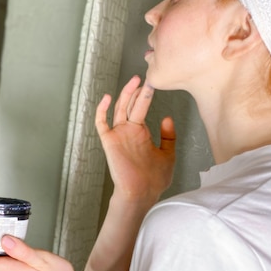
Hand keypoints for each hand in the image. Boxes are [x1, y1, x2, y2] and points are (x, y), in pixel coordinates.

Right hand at [96, 75, 175, 202]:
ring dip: (126, 94)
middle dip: (137, 90)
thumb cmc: (154, 179)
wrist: (142, 193)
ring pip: (119, 109)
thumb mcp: (168, 155)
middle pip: (130, 105)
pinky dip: (102, 110)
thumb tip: (167, 117)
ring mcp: (118, 135)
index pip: (140, 108)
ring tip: (135, 81)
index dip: (144, 95)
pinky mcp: (110, 141)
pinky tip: (108, 98)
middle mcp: (128, 131)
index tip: (151, 83)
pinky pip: (102, 123)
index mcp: (140, 133)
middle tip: (145, 77)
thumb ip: (168, 137)